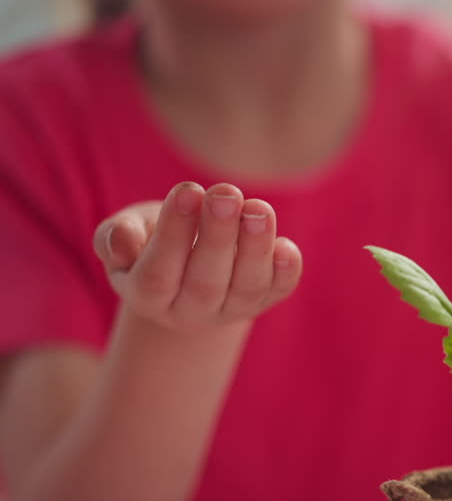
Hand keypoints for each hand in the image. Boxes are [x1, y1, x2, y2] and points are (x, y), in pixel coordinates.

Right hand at [92, 181, 302, 332]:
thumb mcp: (126, 232)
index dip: (173, 233)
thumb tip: (124, 241)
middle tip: (226, 193)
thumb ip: (115, 237)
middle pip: (205, 282)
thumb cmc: (151, 238)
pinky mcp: (265, 299)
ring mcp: (231, 308)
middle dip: (218, 235)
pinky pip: (278, 291)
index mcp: (147, 295)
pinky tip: (286, 245)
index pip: (157, 273)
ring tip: (258, 209)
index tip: (187, 190)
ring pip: (246, 287)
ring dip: (255, 248)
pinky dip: (286, 271)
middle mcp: (189, 311)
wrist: (188, 263)